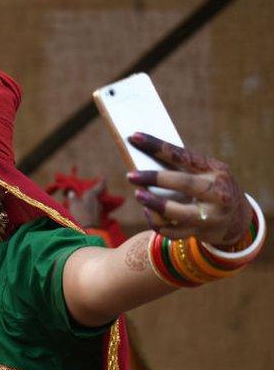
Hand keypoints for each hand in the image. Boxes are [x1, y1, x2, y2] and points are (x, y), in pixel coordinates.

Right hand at [66, 178, 105, 228]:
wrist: (88, 232)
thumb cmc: (81, 215)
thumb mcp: (74, 205)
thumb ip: (73, 198)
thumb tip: (72, 193)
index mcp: (92, 196)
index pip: (99, 186)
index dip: (101, 182)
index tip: (104, 176)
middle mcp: (97, 202)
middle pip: (95, 195)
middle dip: (91, 193)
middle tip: (85, 191)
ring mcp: (98, 211)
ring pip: (93, 203)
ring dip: (88, 201)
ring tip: (80, 201)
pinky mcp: (96, 218)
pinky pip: (91, 210)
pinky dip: (87, 209)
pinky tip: (81, 211)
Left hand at [125, 132, 250, 246]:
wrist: (238, 219)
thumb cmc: (212, 188)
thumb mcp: (207, 173)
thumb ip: (183, 168)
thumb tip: (143, 160)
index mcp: (216, 170)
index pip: (183, 155)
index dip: (157, 146)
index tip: (135, 137)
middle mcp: (218, 192)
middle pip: (184, 183)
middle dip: (155, 178)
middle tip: (131, 175)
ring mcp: (211, 215)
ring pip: (178, 212)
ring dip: (154, 204)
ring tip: (139, 195)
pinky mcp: (202, 232)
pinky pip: (173, 230)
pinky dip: (157, 223)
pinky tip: (148, 212)